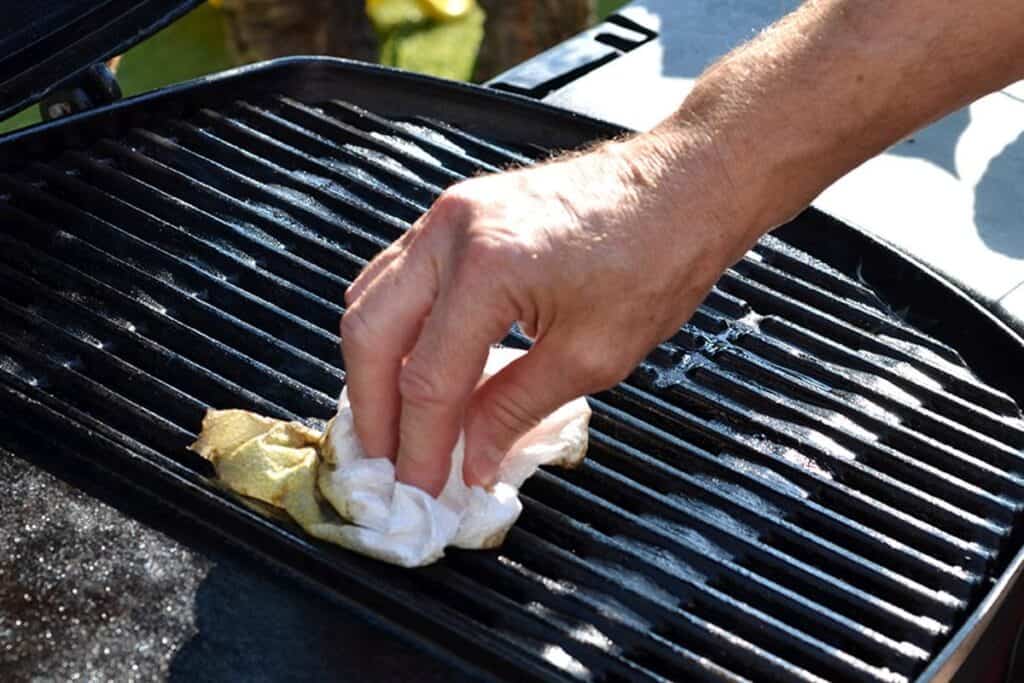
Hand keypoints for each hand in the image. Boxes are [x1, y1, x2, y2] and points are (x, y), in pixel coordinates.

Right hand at [340, 129, 760, 495]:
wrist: (683, 187)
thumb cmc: (656, 258)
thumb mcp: (592, 355)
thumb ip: (514, 409)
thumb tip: (470, 459)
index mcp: (487, 268)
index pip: (429, 379)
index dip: (420, 445)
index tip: (419, 489)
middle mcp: (452, 233)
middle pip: (371, 333)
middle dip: (373, 408)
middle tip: (387, 463)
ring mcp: (448, 215)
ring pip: (372, 299)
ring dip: (375, 367)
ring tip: (394, 422)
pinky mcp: (457, 213)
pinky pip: (397, 276)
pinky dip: (396, 327)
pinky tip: (411, 363)